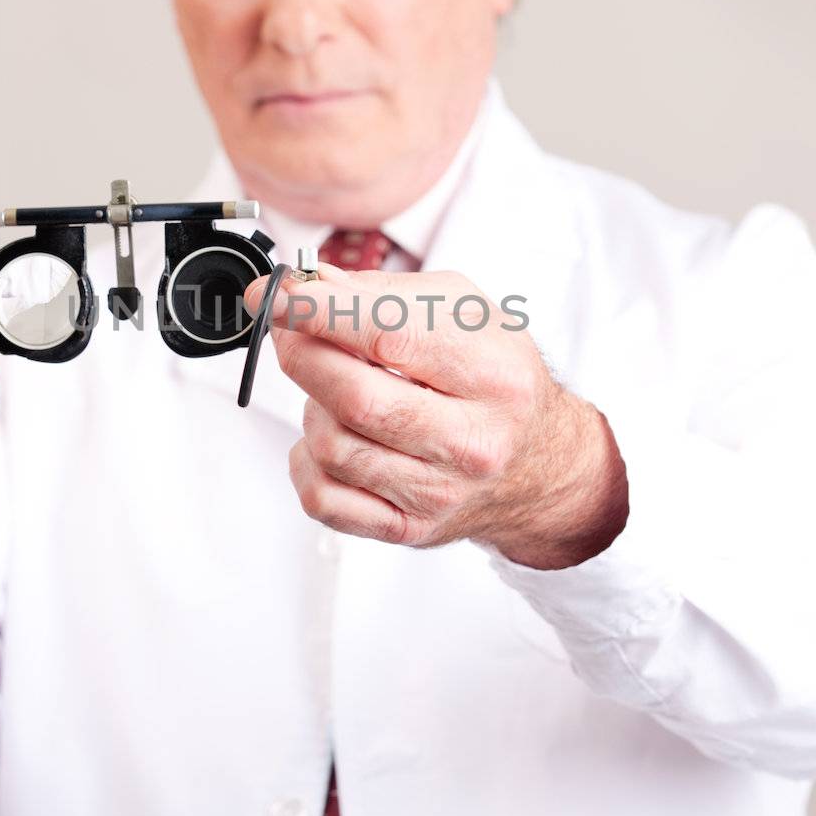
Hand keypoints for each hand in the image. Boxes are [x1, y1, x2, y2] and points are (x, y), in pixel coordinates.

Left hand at [243, 264, 628, 568]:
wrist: (539, 465)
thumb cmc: (496, 380)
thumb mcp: (465, 312)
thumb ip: (385, 294)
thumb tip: (308, 286)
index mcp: (493, 373)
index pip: (390, 334)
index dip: (319, 311)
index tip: (277, 294)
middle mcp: (472, 440)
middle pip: (355, 399)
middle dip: (303, 353)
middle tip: (289, 329)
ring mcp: (439, 492)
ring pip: (331, 445)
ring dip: (313, 404)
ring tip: (336, 387)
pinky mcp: (408, 528)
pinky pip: (323, 497)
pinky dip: (308, 460)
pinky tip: (332, 436)